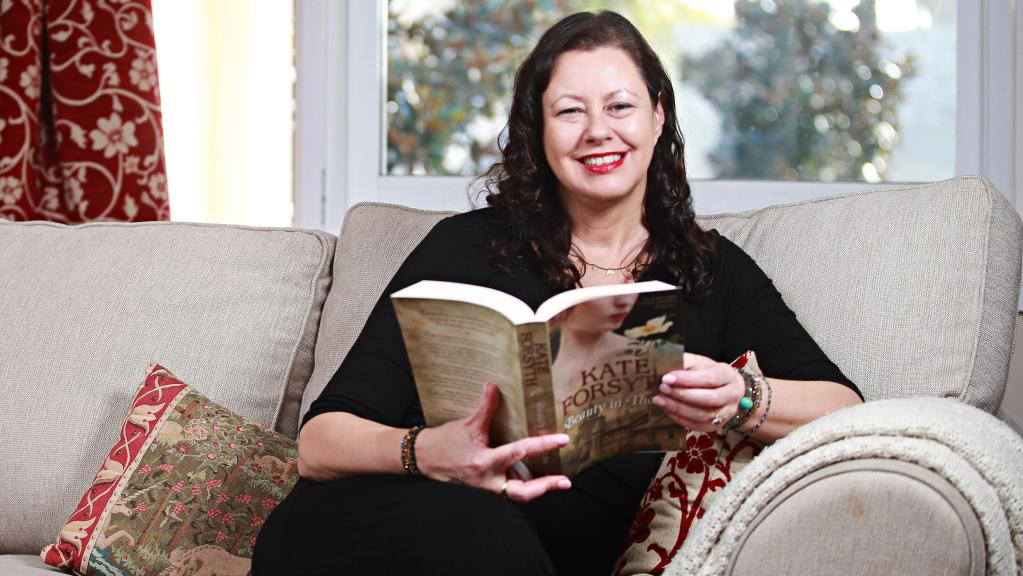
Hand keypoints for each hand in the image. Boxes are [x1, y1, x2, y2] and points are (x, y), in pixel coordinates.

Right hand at [414, 383, 571, 502]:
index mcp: (484, 461)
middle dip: (546, 486)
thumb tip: (494, 386)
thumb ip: (484, 406)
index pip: (519, 452)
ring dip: (538, 487)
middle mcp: (489, 479)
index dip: (543, 445)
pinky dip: (525, 483)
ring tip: (558, 480)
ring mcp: (488, 485)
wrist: (426, 458)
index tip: (562, 440)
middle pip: (523, 492)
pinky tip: (538, 476)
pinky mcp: (488, 486)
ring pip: (518, 493)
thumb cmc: (445, 442)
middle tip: (566, 481)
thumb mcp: (467, 423)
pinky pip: (510, 488)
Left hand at [653, 352, 744, 431]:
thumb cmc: (706, 372)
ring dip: (678, 408)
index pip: (710, 378)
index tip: (666, 378)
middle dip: (682, 394)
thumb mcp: (697, 362)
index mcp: (728, 374)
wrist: (720, 386)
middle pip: (709, 398)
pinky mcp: (716, 425)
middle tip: (662, 388)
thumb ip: (684, 362)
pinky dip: (680, 418)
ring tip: (660, 399)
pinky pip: (698, 425)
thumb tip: (664, 366)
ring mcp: (727, 412)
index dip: (688, 379)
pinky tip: (667, 409)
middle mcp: (732, 395)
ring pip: (704, 415)